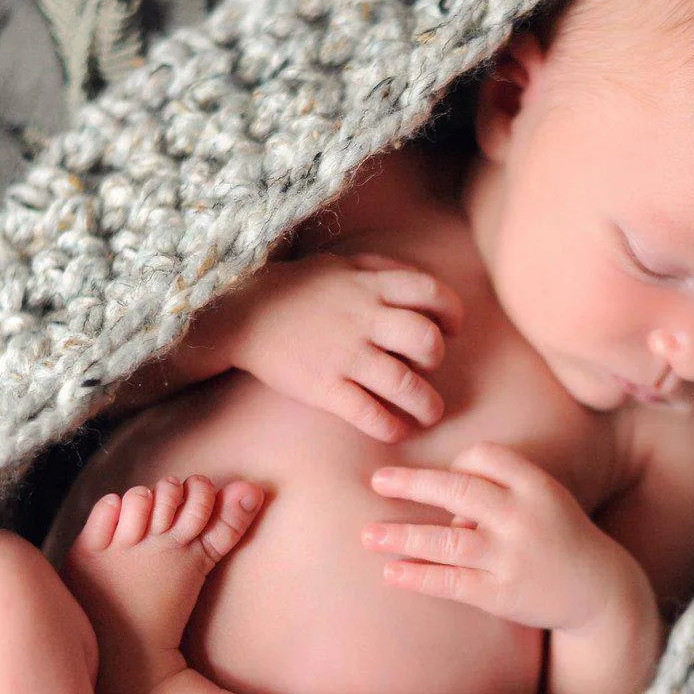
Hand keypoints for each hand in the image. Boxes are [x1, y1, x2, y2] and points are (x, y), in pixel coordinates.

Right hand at [232, 250, 463, 441]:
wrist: (241, 314)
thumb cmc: (297, 290)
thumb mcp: (341, 265)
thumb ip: (382, 271)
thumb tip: (423, 287)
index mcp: (369, 286)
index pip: (431, 293)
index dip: (452, 313)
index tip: (450, 329)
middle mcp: (362, 319)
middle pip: (426, 341)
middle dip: (437, 359)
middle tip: (428, 368)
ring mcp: (343, 355)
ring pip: (405, 385)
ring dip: (427, 405)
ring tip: (428, 413)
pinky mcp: (324, 388)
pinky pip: (370, 415)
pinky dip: (392, 427)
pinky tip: (396, 428)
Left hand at [361, 441, 646, 632]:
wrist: (600, 592)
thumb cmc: (559, 536)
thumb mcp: (544, 498)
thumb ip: (499, 488)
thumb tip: (441, 500)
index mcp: (537, 485)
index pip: (484, 457)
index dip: (457, 465)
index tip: (440, 482)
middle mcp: (524, 518)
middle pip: (459, 491)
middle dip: (413, 484)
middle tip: (377, 481)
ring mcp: (513, 558)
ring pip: (448, 541)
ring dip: (402, 537)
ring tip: (367, 535)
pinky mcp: (502, 595)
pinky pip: (452, 582)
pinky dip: (418, 576)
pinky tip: (391, 572)